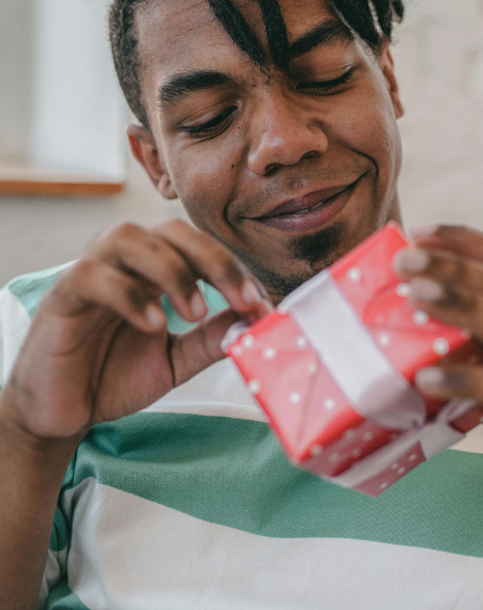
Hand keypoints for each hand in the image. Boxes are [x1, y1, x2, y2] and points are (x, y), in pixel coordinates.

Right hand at [0, 220, 269, 447]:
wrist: (62, 411)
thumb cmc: (114, 376)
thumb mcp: (176, 360)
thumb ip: (212, 339)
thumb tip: (256, 319)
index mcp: (154, 269)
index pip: (201, 247)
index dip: (236, 270)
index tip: (263, 305)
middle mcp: (123, 262)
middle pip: (171, 229)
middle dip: (215, 260)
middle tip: (242, 301)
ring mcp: (90, 274)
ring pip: (128, 236)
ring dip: (172, 269)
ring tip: (195, 313)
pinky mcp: (61, 298)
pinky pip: (93, 277)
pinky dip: (130, 296)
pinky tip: (155, 325)